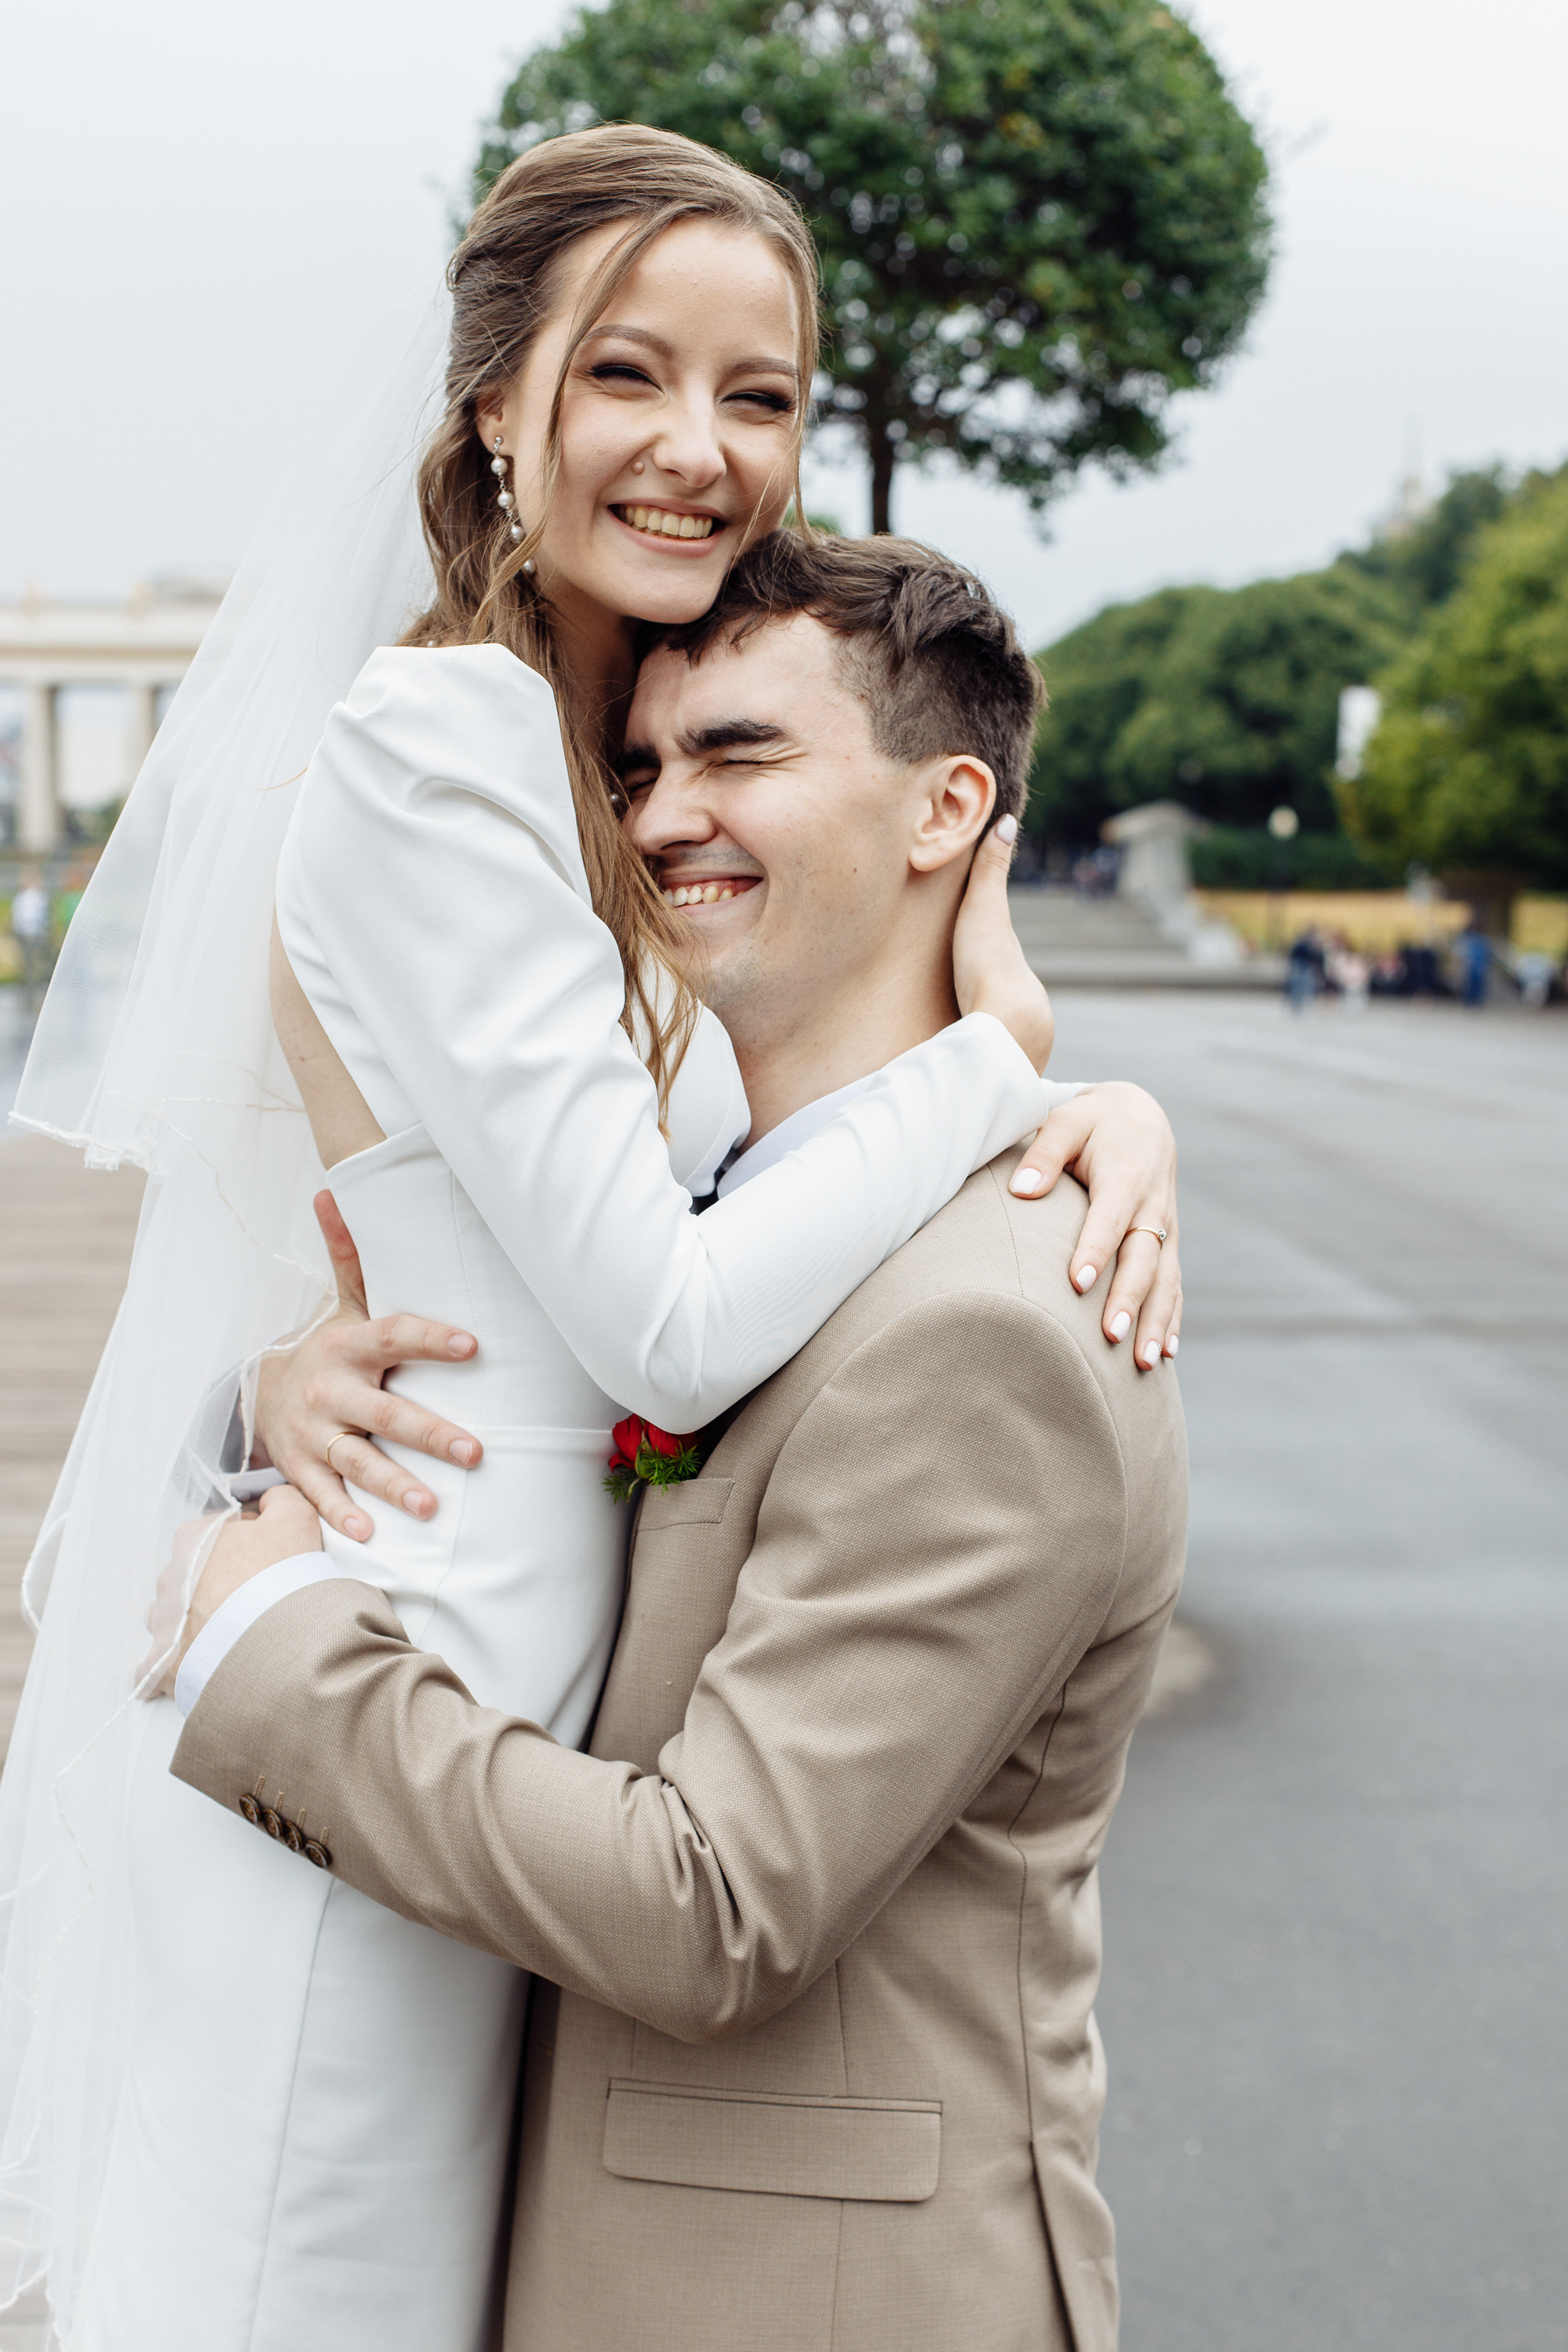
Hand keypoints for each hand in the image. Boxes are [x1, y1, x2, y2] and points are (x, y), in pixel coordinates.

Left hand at [142, 1485, 322, 1699]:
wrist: (275, 1644)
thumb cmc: (282, 1580)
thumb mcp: (296, 1519)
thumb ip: (280, 1500)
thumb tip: (269, 1500)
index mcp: (194, 1540)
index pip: (218, 1534)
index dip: (249, 1544)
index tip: (270, 1561)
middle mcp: (170, 1579)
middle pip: (193, 1575)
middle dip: (217, 1583)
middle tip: (255, 1599)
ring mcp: (164, 1623)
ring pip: (172, 1618)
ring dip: (192, 1623)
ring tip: (229, 1635)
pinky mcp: (163, 1664)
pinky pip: (153, 1667)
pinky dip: (169, 1666)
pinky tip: (188, 1667)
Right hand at [252, 1190, 484, 1541]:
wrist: (258, 1392)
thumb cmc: (329, 1346)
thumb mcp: (341, 1304)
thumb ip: (350, 1255)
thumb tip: (334, 1188)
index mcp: (348, 1345)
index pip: (394, 1336)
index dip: (431, 1340)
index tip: (473, 1345)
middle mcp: (330, 1391)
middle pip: (384, 1413)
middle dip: (429, 1433)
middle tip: (476, 1452)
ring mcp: (313, 1434)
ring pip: (356, 1461)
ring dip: (394, 1485)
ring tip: (431, 1508)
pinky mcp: (300, 1468)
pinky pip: (320, 1496)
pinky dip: (341, 1516)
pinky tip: (370, 1535)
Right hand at [952, 816, 1054, 1072]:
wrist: (1004, 1034)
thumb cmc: (989, 969)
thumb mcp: (984, 913)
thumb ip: (989, 872)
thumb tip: (1006, 821)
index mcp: (1018, 971)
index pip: (1003, 958)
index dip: (987, 954)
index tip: (974, 954)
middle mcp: (1026, 1006)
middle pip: (1002, 999)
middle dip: (986, 999)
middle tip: (964, 997)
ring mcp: (1019, 1041)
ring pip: (999, 1032)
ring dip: (985, 1035)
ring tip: (963, 1037)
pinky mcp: (1003, 1071)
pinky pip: (990, 1061)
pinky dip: (980, 1061)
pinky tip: (967, 1068)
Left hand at [1007, 1082, 1181, 1368]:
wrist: (1141, 1120)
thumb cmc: (1092, 1123)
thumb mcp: (1066, 1121)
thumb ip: (1043, 1153)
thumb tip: (1021, 1190)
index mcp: (1126, 1176)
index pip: (1109, 1218)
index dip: (1095, 1250)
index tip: (1077, 1283)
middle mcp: (1152, 1207)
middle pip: (1143, 1258)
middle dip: (1129, 1299)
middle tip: (1110, 1335)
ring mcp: (1164, 1229)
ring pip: (1165, 1280)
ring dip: (1156, 1321)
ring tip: (1144, 1362)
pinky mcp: (1168, 1244)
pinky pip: (1174, 1285)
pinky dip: (1172, 1318)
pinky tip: (1165, 1352)